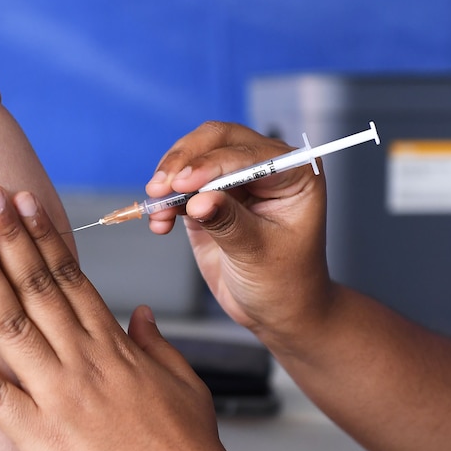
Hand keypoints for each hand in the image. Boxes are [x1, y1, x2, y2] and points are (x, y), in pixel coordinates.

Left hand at [0, 184, 251, 450]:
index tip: (26, 202)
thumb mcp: (182, 382)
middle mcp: (84, 360)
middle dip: (10, 235)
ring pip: (15, 325)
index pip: (72, 277)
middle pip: (39, 286)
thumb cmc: (188, 448)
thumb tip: (140, 314)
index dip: (45, 236)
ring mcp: (60, 396)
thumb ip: (156, 342)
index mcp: (115, 345)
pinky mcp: (41, 437)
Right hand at [145, 122, 333, 342]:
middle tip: (159, 187)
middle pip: (217, 141)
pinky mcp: (208, 196)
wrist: (275, 309)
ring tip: (156, 209)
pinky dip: (165, 201)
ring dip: (169, 180)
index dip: (212, 163)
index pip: (247, 153)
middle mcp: (266, 166)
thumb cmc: (285, 282)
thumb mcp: (258, 253)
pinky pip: (180, 188)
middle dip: (184, 161)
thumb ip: (228, 222)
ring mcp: (235, 179)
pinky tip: (160, 223)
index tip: (183, 183)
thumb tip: (197, 200)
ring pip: (193, 158)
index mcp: (294, 172)